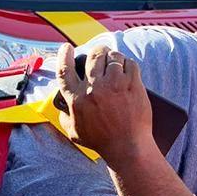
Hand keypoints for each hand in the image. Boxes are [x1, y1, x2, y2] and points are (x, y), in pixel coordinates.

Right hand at [56, 43, 153, 162]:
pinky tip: (127, 68)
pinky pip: (129, 63)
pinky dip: (127, 63)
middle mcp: (94, 88)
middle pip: (93, 56)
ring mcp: (114, 84)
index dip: (64, 55)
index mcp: (77, 98)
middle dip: (97, 51)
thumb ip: (65, 117)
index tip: (67, 48)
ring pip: (112, 56)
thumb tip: (63, 106)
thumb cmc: (101, 141)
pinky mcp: (133, 85)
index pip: (65, 70)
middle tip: (100, 53)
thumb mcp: (74, 132)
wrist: (127, 147)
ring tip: (114, 62)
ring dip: (113, 57)